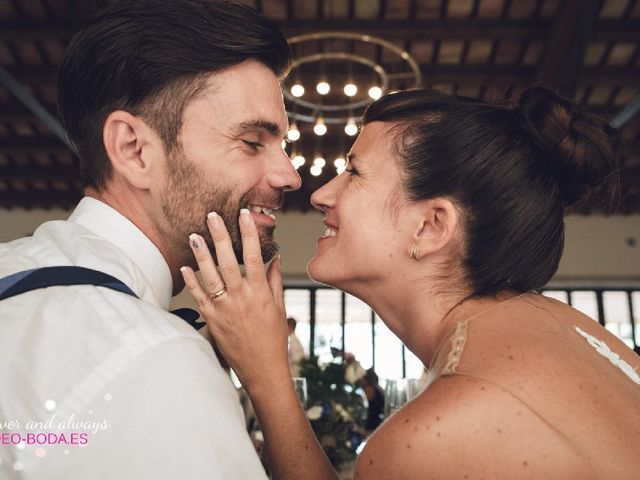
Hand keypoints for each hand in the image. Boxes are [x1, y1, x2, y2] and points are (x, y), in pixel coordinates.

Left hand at [180, 209, 290, 395]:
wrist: (262, 370)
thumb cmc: (273, 339)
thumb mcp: (279, 309)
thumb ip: (274, 282)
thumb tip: (274, 259)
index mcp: (260, 293)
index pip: (254, 257)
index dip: (249, 235)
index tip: (244, 216)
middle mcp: (241, 298)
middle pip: (229, 262)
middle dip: (220, 237)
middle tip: (213, 216)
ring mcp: (225, 309)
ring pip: (211, 277)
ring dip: (202, 255)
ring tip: (195, 235)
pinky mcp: (213, 321)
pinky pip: (200, 298)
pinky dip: (192, 282)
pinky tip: (185, 267)